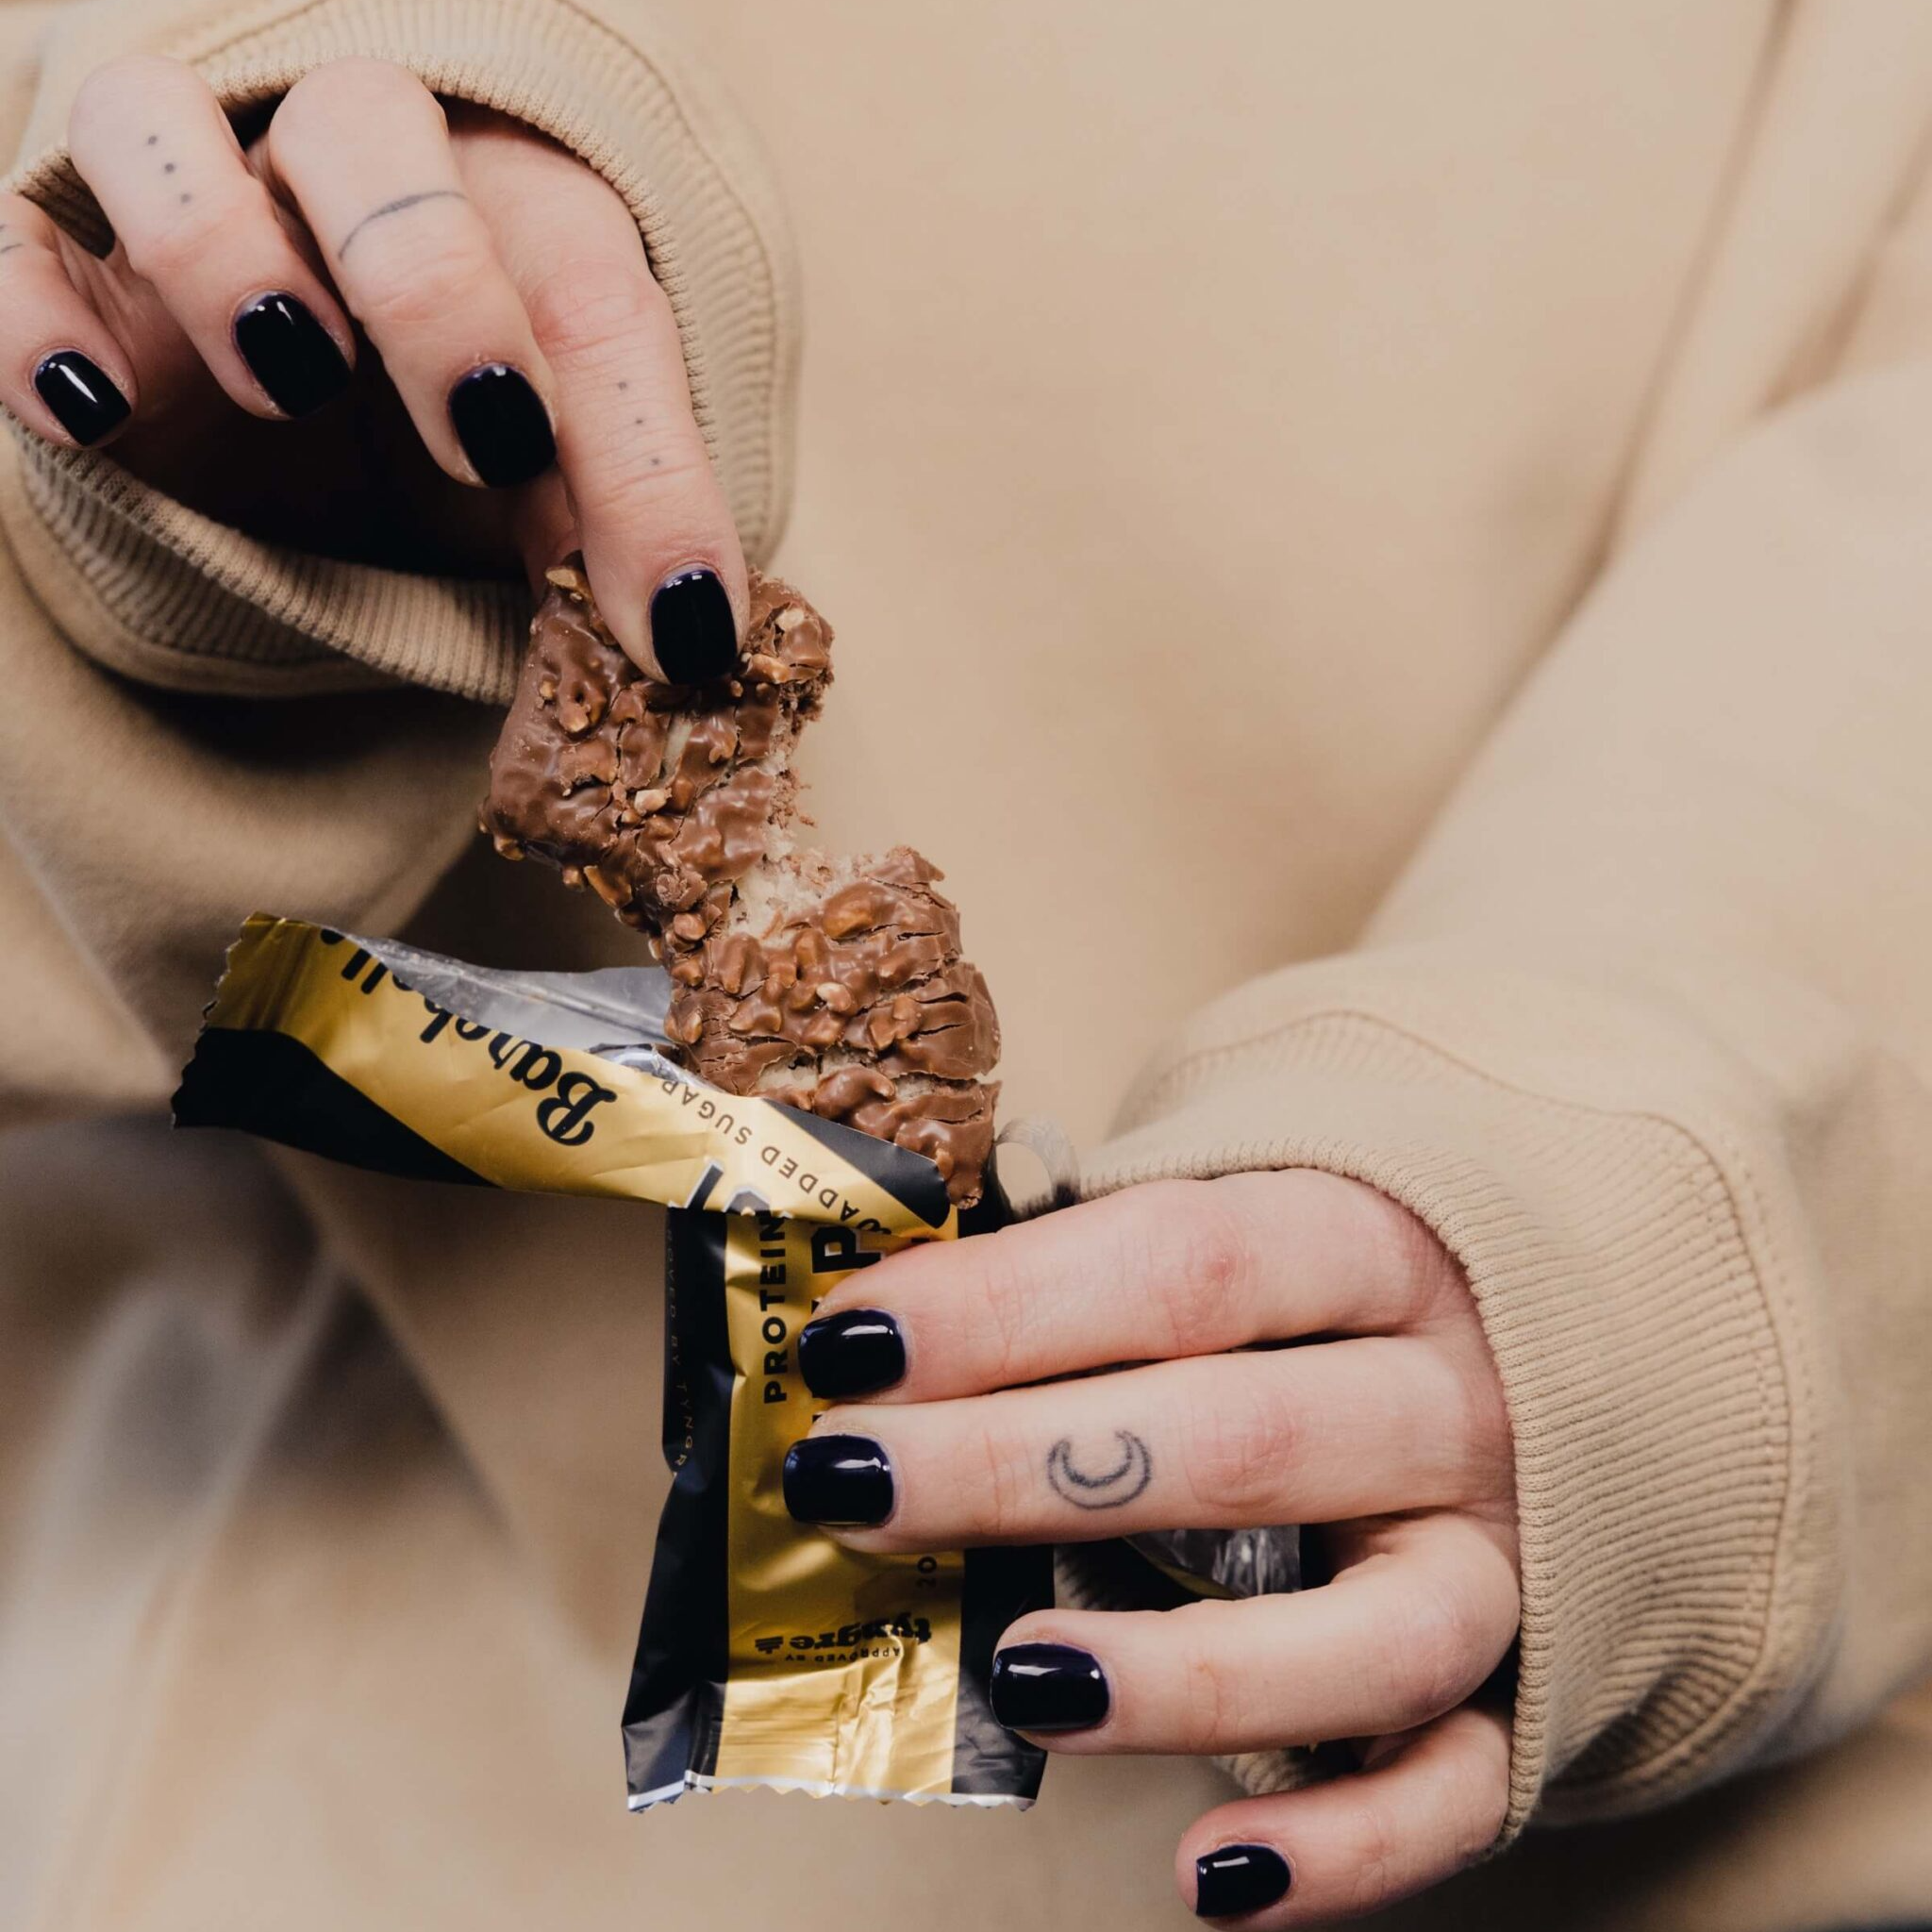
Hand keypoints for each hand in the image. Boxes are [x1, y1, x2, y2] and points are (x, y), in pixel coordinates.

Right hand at [1, 55, 741, 677]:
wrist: (288, 361)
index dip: (644, 457)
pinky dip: (30, 313)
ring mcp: (186, 184)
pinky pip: (8, 238)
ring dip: (220, 241)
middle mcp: (343, 158)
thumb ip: (612, 521)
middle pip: (377, 138)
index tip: (683, 617)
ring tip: (291, 371)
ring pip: (162, 123)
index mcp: (502, 197)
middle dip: (437, 284)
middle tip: (488, 434)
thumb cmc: (443, 393)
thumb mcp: (548, 458)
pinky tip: (82, 412)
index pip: (591, 292)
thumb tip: (692, 642)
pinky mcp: (58, 249)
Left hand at [789, 1172, 1519, 1924]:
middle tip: (850, 1486)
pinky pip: (1458, 1790)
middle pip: (1243, 1437)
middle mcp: (1455, 1395)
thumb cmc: (1347, 1294)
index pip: (1183, 1261)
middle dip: (1019, 1465)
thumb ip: (1097, 1257)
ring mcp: (1507, 1553)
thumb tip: (880, 1319)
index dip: (1006, 1303)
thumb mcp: (1255, 1221)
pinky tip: (1208, 1879)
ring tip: (1022, 1683)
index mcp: (1374, 1243)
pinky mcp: (1534, 1693)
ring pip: (1376, 1635)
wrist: (1577, 1355)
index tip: (850, 1342)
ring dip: (1186, 1670)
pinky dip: (1348, 1850)